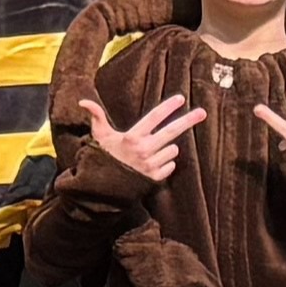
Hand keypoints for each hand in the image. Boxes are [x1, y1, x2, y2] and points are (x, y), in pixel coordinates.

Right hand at [85, 93, 207, 184]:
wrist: (102, 188)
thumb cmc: (102, 157)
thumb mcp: (99, 136)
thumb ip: (96, 117)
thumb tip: (83, 102)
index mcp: (132, 137)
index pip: (154, 117)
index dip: (168, 107)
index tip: (181, 98)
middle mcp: (144, 150)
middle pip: (172, 131)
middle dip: (189, 120)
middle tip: (202, 112)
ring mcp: (151, 164)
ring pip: (172, 149)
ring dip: (167, 148)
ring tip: (153, 151)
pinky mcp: (155, 178)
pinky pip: (170, 166)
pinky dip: (166, 163)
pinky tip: (155, 163)